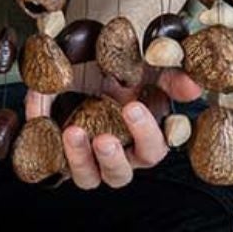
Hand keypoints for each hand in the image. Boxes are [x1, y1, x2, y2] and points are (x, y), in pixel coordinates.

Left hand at [25, 74, 202, 189]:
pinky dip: (42, 132)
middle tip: (104, 139)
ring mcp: (86, 157)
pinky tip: (39, 100)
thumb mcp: (149, 66)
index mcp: (144, 139)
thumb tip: (192, 88)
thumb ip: (171, 77)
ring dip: (79, 159)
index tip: (133, 107)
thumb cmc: (125, 67)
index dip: (146, 133)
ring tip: (73, 132)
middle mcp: (117, 155)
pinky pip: (48, 155)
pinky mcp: (57, 150)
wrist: (90, 54)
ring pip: (86, 177)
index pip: (153, 150)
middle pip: (119, 174)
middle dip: (111, 159)